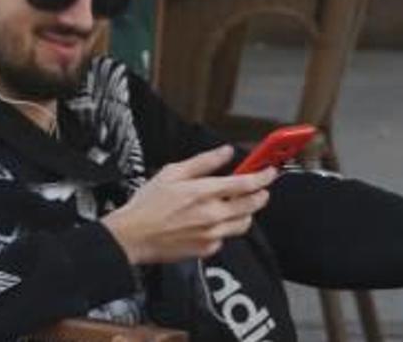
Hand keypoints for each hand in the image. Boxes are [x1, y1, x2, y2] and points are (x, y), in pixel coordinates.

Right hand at [101, 145, 276, 264]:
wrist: (131, 237)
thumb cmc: (148, 204)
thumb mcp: (172, 172)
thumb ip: (204, 162)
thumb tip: (225, 152)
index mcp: (204, 192)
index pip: (246, 183)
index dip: (263, 176)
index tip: (270, 171)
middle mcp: (212, 215)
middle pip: (252, 204)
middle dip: (261, 194)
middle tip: (260, 188)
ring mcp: (211, 235)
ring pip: (244, 223)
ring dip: (247, 211)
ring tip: (238, 203)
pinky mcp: (207, 249)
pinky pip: (227, 237)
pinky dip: (226, 228)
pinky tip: (215, 221)